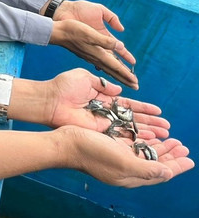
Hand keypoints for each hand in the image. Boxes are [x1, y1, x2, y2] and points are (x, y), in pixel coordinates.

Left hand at [46, 68, 168, 138]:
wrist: (50, 100)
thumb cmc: (64, 86)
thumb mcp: (85, 77)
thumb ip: (103, 84)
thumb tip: (120, 90)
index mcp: (103, 97)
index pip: (128, 105)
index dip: (143, 108)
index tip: (158, 111)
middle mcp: (105, 111)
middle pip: (132, 118)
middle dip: (150, 122)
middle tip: (166, 127)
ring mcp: (102, 122)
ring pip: (128, 128)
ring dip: (146, 131)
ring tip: (163, 135)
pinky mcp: (97, 130)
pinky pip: (118, 134)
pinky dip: (132, 137)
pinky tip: (148, 140)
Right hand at [51, 0, 137, 88]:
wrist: (57, 33)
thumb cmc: (72, 31)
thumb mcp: (90, 33)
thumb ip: (106, 41)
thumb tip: (121, 46)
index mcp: (98, 54)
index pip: (116, 67)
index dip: (127, 75)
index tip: (136, 83)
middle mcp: (95, 58)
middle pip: (113, 71)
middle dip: (124, 79)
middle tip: (135, 86)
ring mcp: (90, 57)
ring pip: (107, 69)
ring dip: (117, 75)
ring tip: (125, 80)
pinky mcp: (87, 54)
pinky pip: (102, 65)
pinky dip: (109, 69)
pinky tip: (108, 69)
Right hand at [58, 126, 192, 186]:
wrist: (67, 143)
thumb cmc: (93, 153)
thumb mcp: (122, 162)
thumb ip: (146, 169)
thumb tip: (168, 173)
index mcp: (130, 176)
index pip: (159, 173)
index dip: (176, 166)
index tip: (190, 159)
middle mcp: (126, 168)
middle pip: (155, 164)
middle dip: (171, 156)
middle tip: (183, 146)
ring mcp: (118, 157)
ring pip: (146, 154)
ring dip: (161, 148)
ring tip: (173, 140)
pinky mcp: (111, 147)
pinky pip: (135, 146)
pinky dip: (146, 141)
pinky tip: (151, 135)